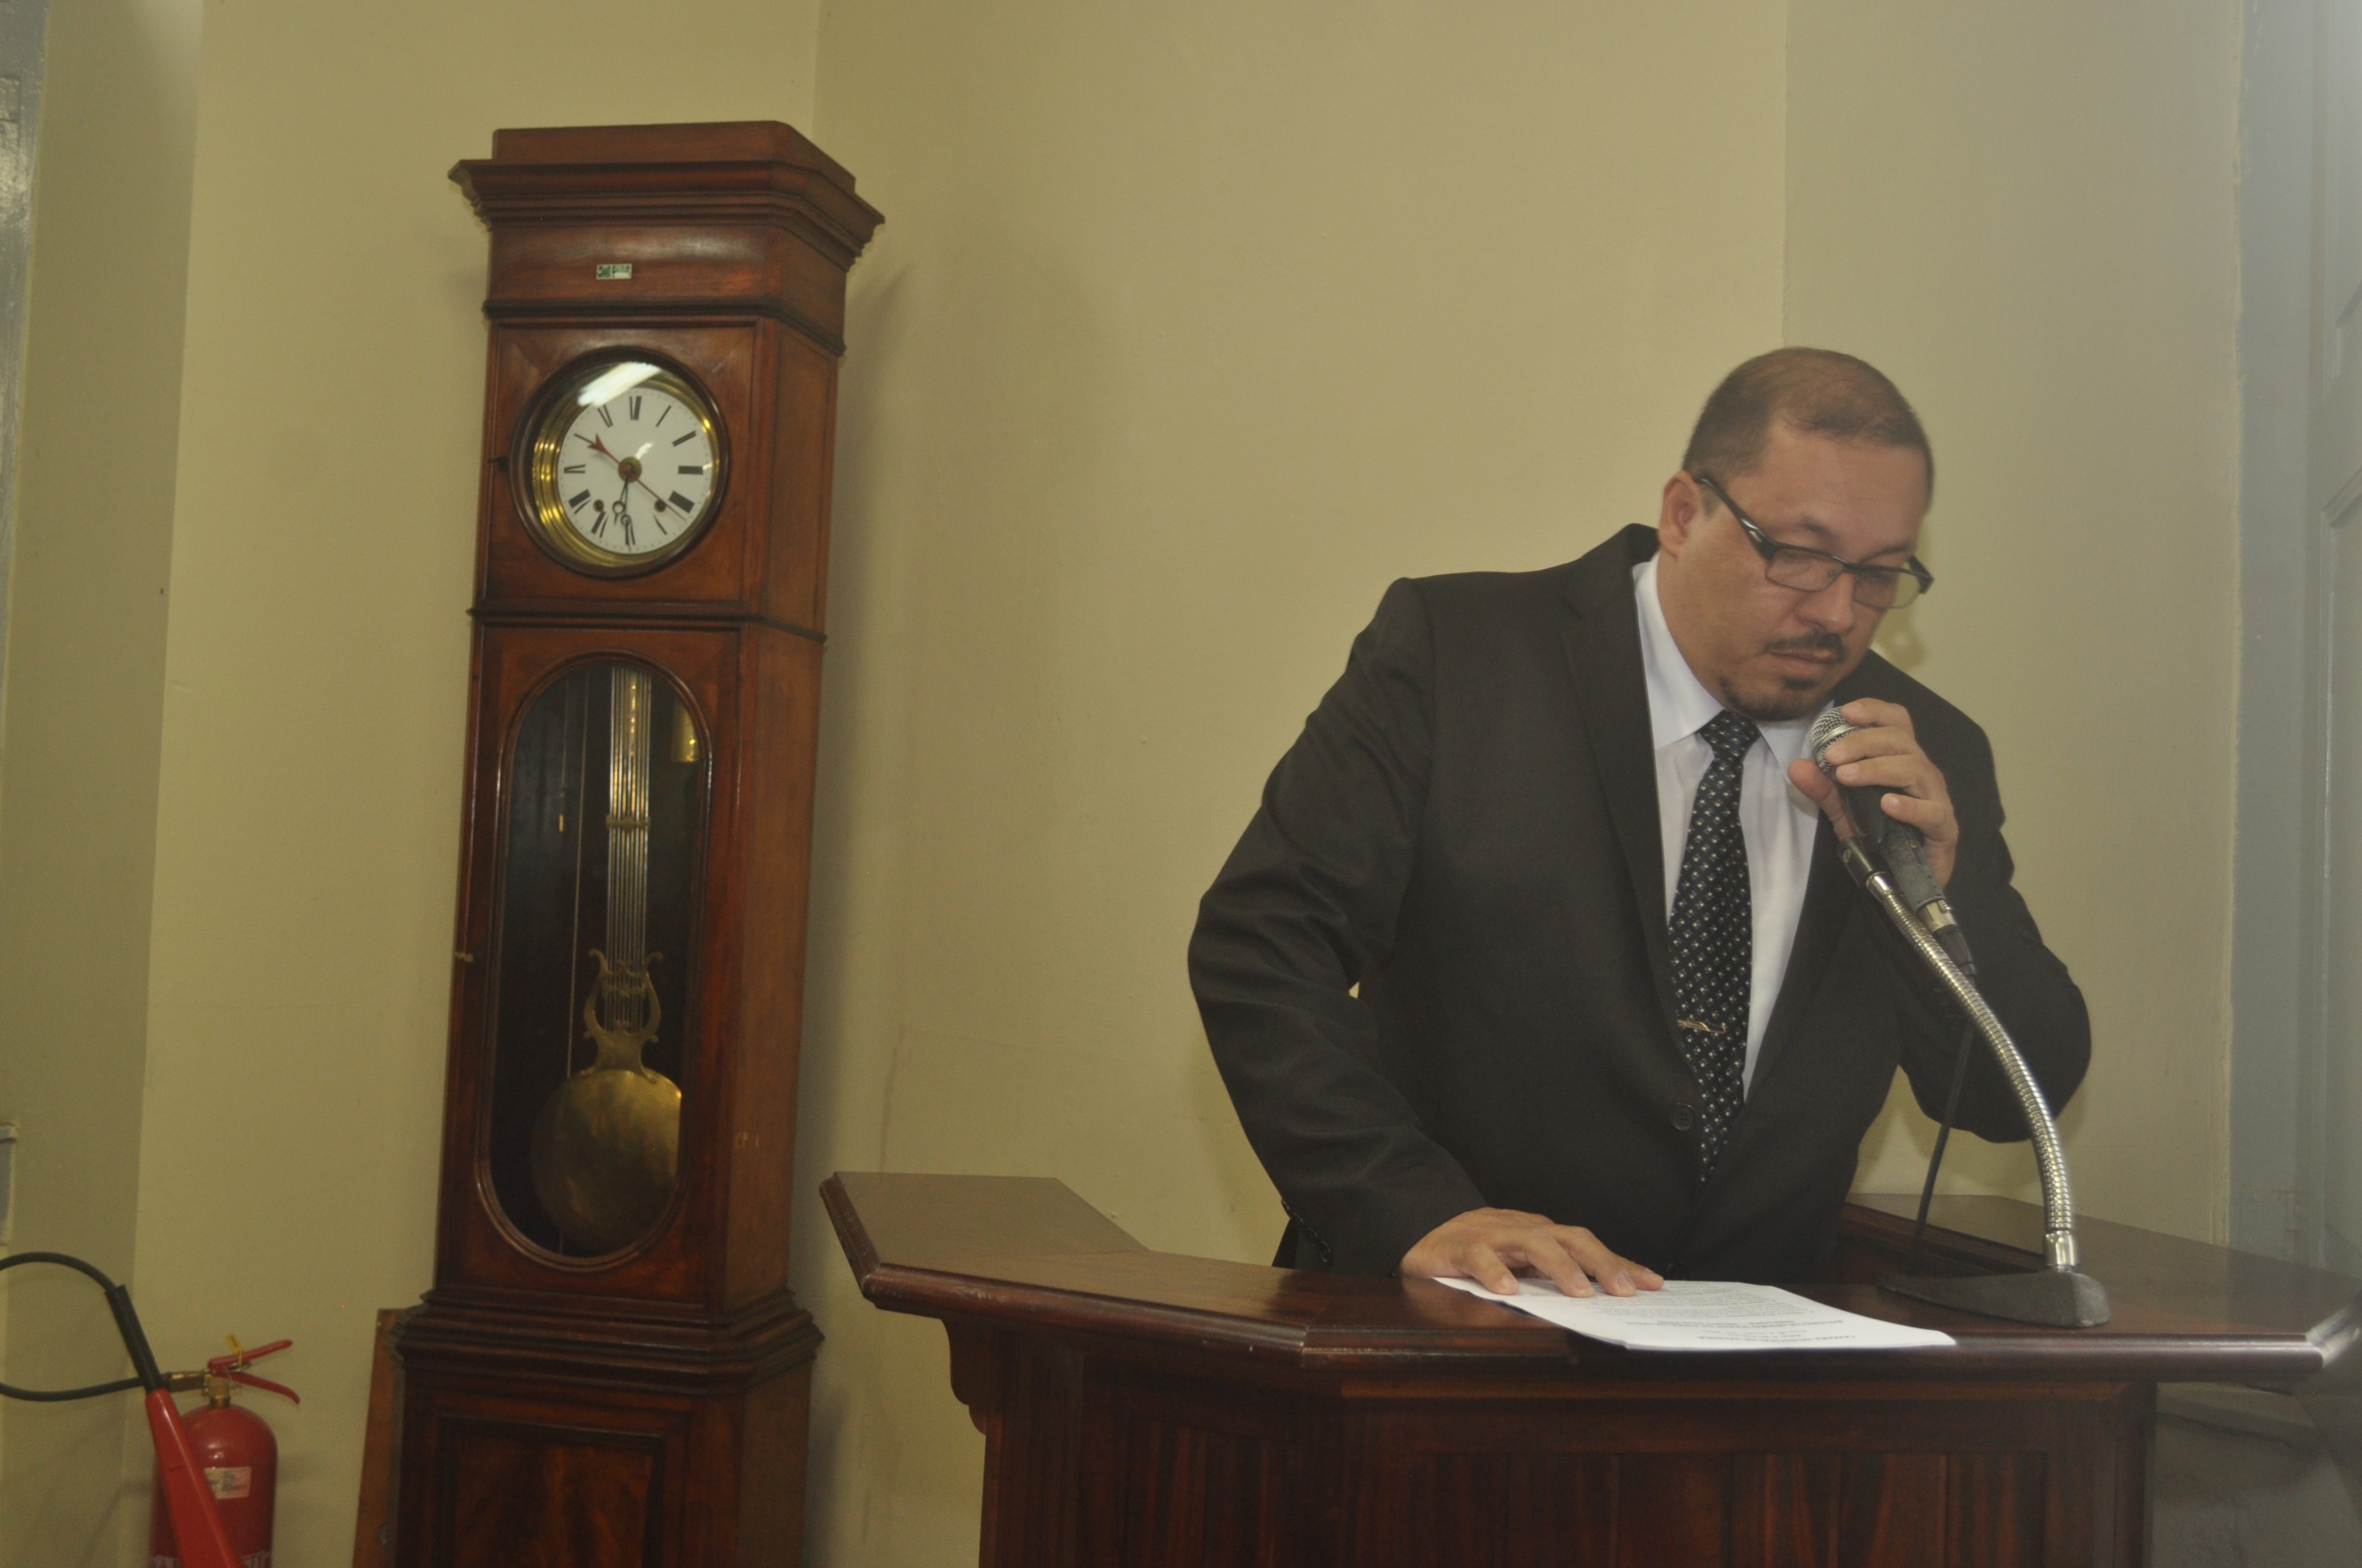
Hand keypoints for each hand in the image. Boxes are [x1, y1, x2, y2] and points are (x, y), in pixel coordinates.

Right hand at [1401, 1207, 1663, 1297]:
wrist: (1423, 1230)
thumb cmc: (1479, 1251)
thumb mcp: (1521, 1264)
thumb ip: (1551, 1277)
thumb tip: (1599, 1299)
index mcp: (1541, 1236)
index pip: (1588, 1246)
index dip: (1620, 1263)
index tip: (1651, 1284)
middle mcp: (1523, 1232)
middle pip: (1569, 1238)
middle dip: (1600, 1262)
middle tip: (1623, 1289)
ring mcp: (1492, 1237)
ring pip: (1531, 1242)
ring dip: (1558, 1266)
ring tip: (1578, 1291)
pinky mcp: (1459, 1248)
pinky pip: (1478, 1256)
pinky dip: (1494, 1271)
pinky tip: (1508, 1289)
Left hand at [1785, 697, 1958, 884]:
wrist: (1907, 880)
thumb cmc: (1882, 837)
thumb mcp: (1845, 810)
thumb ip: (1824, 788)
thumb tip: (1796, 766)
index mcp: (1902, 760)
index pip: (1896, 722)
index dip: (1874, 711)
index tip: (1845, 712)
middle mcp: (1922, 772)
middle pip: (1900, 741)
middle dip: (1863, 742)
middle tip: (1832, 756)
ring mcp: (1936, 797)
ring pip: (1913, 769)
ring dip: (1877, 769)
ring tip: (1846, 777)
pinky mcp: (1943, 827)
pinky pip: (1931, 811)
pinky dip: (1909, 806)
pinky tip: (1887, 804)